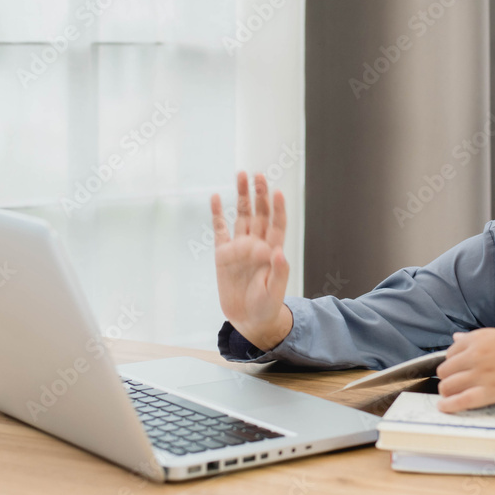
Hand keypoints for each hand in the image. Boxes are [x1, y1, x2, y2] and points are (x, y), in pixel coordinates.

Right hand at [211, 172, 292, 350]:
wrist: (249, 319)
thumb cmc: (267, 306)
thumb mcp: (275, 291)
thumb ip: (279, 271)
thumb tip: (278, 251)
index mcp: (272, 250)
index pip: (277, 224)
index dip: (278, 208)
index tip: (277, 192)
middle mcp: (257, 244)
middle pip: (259, 213)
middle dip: (258, 194)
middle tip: (257, 174)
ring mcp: (240, 247)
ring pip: (241, 215)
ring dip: (242, 196)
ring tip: (241, 175)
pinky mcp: (223, 254)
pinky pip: (220, 230)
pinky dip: (217, 214)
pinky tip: (215, 197)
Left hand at [435, 327, 494, 412]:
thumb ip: (476, 339)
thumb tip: (456, 339)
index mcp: (479, 338)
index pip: (450, 352)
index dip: (453, 363)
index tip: (457, 369)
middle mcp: (476, 355)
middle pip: (445, 370)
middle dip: (448, 377)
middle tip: (456, 383)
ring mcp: (484, 374)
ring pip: (448, 386)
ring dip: (448, 392)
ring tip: (452, 395)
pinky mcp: (494, 392)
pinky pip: (462, 401)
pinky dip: (450, 406)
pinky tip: (444, 408)